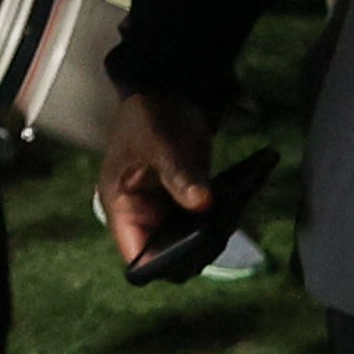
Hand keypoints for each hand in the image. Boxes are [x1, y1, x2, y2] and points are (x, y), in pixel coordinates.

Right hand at [96, 89, 217, 269]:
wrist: (168, 91)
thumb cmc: (150, 118)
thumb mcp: (161, 145)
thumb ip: (179, 176)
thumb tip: (202, 204)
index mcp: (121, 205)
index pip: (135, 252)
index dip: (158, 263)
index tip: (189, 258)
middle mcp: (140, 213)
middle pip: (163, 251)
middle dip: (188, 250)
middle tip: (216, 239)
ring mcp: (163, 208)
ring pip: (184, 239)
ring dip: (204, 236)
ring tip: (227, 226)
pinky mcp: (184, 200)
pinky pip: (199, 221)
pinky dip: (214, 221)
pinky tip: (231, 214)